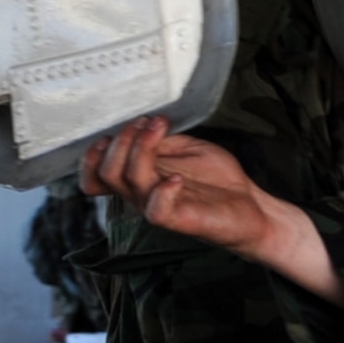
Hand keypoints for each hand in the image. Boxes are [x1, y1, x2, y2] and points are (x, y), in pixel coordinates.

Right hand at [81, 119, 343, 304]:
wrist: (249, 204)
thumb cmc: (216, 179)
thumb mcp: (183, 148)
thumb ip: (158, 140)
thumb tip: (140, 126)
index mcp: (137, 178)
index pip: (94, 175)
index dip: (95, 153)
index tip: (124, 126)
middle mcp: (140, 194)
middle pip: (107, 172)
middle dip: (122, 141)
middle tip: (148, 123)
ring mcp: (157, 207)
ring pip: (128, 180)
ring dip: (142, 148)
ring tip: (160, 129)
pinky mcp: (178, 219)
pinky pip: (156, 209)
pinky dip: (163, 190)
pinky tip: (177, 178)